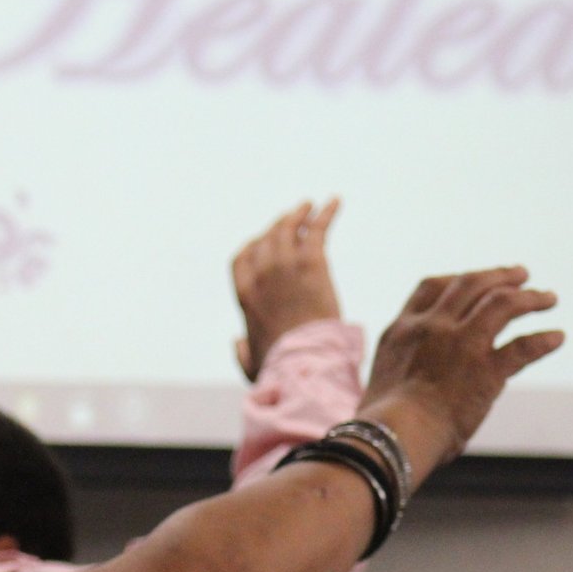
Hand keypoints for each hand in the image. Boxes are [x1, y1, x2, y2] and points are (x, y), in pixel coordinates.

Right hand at [231, 199, 341, 380]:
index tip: (263, 241)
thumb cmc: (278, 369)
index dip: (253, 246)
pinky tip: (335, 202)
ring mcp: (286, 266)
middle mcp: (262, 275)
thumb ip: (241, 351)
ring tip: (310, 206)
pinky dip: (326, 213)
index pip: (242, 258)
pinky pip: (317, 230)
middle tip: (292, 218)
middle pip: (267, 238)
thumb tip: (237, 341)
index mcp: (245, 296)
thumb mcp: (251, 364)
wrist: (303, 363)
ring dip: (299, 215)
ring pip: (289, 229)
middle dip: (278, 226)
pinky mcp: (312, 264)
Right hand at [358, 268, 561, 474]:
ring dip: (529, 297)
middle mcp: (432, 327)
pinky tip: (557, 338)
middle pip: (470, 283)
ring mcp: (461, 344)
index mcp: (403, 330)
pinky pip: (523, 346)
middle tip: (520, 274)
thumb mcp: (383, 384)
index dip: (457, 279)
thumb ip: (403, 373)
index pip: (431, 287)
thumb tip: (415, 391)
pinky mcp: (485, 370)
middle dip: (499, 275)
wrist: (389, 438)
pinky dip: (543, 340)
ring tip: (547, 297)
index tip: (475, 280)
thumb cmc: (382, 428)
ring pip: (502, 302)